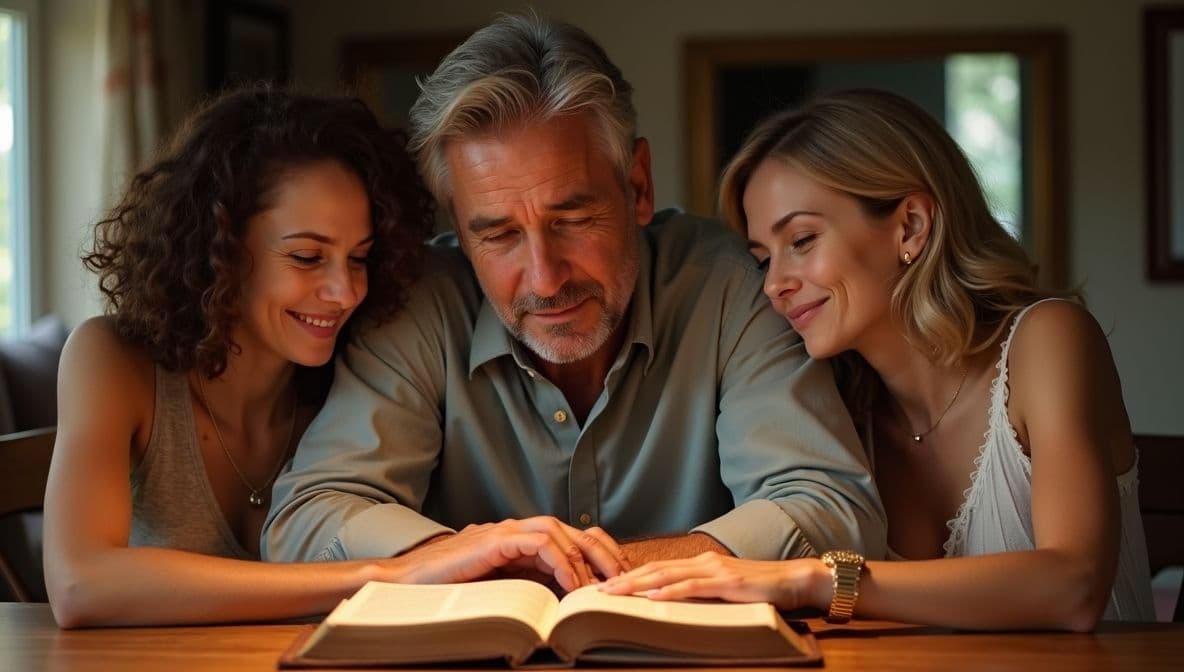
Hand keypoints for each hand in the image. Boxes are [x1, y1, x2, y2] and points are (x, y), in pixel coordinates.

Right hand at [395, 516, 630, 591]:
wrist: (407, 583)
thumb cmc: (451, 589)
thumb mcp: (502, 589)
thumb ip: (530, 587)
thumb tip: (564, 605)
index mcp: (522, 540)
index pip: (573, 538)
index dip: (600, 555)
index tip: (619, 580)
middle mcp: (517, 530)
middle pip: (574, 530)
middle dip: (604, 554)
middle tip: (623, 582)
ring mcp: (505, 532)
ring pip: (558, 531)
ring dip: (583, 559)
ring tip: (597, 588)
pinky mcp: (494, 540)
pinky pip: (538, 542)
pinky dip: (559, 561)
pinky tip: (569, 585)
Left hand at [598, 552, 825, 608]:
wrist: (793, 579)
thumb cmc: (760, 588)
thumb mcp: (724, 589)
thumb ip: (701, 592)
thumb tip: (674, 604)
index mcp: (699, 563)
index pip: (656, 569)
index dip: (629, 576)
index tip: (605, 586)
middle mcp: (702, 561)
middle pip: (654, 570)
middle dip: (623, 579)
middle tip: (596, 590)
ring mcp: (714, 569)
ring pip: (666, 576)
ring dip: (636, 584)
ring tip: (614, 592)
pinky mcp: (727, 582)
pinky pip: (692, 587)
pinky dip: (670, 591)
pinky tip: (653, 597)